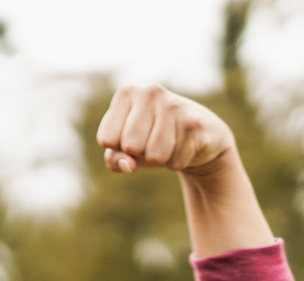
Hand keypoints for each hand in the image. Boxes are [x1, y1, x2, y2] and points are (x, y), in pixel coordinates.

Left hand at [96, 84, 234, 176]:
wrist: (197, 132)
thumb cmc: (150, 140)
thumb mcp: (124, 149)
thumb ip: (115, 160)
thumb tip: (128, 165)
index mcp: (126, 93)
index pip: (107, 139)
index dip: (117, 149)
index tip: (128, 137)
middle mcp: (150, 92)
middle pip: (130, 146)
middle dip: (138, 154)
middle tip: (150, 141)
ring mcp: (174, 104)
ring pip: (154, 155)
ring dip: (159, 160)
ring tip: (167, 144)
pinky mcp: (195, 122)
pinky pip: (175, 161)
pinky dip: (176, 162)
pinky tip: (184, 146)